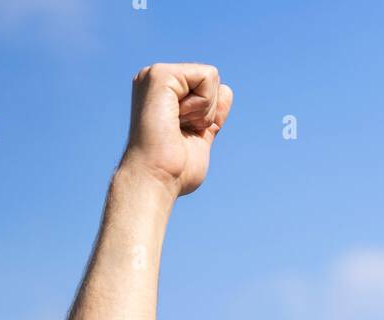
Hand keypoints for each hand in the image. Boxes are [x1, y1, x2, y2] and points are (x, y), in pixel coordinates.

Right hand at [121, 62, 233, 197]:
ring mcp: (156, 74)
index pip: (207, 87)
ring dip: (205, 110)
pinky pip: (207, 76)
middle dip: (208, 111)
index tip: (184, 135)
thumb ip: (211, 115)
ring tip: (177, 126)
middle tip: (180, 132)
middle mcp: (156, 79)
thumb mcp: (200, 138)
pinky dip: (203, 105)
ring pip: (211, 76)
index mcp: (163, 93)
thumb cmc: (174, 172)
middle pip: (212, 79)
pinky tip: (178, 119)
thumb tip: (227, 90)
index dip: (208, 116)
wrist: (156, 181)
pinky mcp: (160, 75)